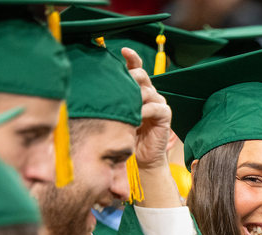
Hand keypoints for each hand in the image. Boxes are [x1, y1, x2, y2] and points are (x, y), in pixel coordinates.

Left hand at [121, 48, 170, 170]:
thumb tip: (96, 86)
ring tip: (127, 108)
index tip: (123, 50)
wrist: (142, 157)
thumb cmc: (127, 135)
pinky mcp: (165, 115)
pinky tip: (137, 117)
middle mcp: (150, 93)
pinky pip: (155, 107)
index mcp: (138, 90)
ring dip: (136, 97)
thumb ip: (114, 100)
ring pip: (147, 90)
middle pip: (141, 75)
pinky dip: (145, 110)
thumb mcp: (117, 115)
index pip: (136, 68)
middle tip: (121, 85)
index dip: (132, 58)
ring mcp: (158, 103)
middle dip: (131, 77)